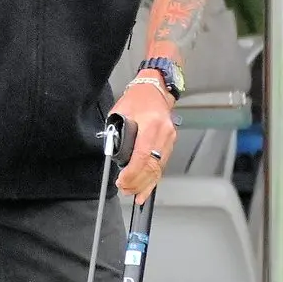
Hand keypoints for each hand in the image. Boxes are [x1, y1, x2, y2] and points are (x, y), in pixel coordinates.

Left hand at [110, 77, 177, 204]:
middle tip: (124, 189)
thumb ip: (116, 133)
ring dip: (145, 183)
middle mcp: (164, 132)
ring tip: (132, 192)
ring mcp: (169, 138)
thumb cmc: (137, 98)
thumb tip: (112, 153)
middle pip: (152, 165)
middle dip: (137, 181)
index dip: (132, 172)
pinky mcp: (170, 143)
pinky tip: (146, 190)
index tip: (122, 180)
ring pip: (158, 168)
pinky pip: (162, 165)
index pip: (142, 155)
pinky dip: (153, 179)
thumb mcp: (120, 112)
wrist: (154, 89)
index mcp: (151, 124)